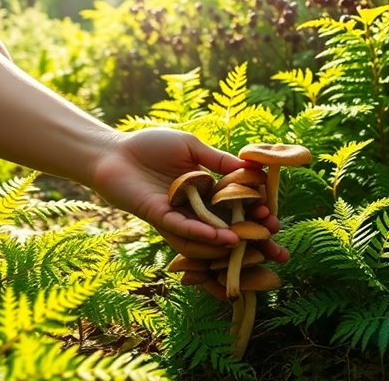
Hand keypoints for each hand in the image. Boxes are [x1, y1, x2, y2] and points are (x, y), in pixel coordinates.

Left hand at [89, 127, 288, 261]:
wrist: (114, 152)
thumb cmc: (150, 145)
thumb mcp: (191, 147)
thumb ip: (218, 160)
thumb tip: (252, 168)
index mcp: (204, 189)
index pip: (236, 203)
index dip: (256, 209)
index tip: (274, 214)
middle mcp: (193, 206)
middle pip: (227, 224)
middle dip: (251, 235)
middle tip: (274, 243)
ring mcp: (177, 215)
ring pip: (207, 233)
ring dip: (229, 239)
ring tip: (248, 243)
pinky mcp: (159, 218)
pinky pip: (184, 229)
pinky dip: (203, 234)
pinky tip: (222, 238)